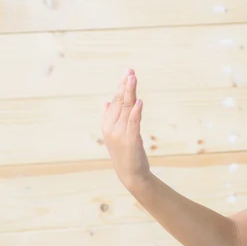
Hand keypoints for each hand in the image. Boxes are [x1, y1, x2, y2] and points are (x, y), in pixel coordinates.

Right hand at [101, 69, 150, 188]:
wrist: (131, 174)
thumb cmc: (125, 153)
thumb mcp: (116, 134)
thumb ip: (111, 117)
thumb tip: (106, 102)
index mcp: (107, 123)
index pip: (116, 101)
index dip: (122, 86)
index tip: (128, 73)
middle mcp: (111, 127)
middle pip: (120, 102)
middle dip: (125, 85)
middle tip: (131, 70)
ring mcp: (120, 133)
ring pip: (126, 109)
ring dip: (130, 93)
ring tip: (133, 79)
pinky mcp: (130, 140)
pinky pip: (134, 123)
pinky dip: (136, 112)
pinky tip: (139, 102)